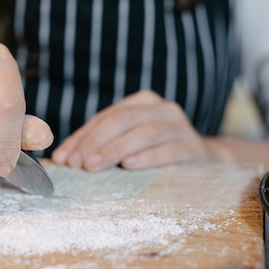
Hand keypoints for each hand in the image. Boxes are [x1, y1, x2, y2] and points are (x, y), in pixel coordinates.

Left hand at [52, 90, 211, 170]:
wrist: (205, 163)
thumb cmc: (158, 152)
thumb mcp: (130, 142)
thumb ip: (102, 144)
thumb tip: (62, 158)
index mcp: (143, 102)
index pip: (106, 117)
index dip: (81, 136)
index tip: (62, 157)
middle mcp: (163, 109)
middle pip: (123, 120)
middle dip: (95, 142)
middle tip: (76, 163)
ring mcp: (181, 127)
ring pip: (144, 133)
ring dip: (115, 150)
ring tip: (94, 166)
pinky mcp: (194, 148)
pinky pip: (169, 150)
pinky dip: (148, 157)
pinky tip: (129, 166)